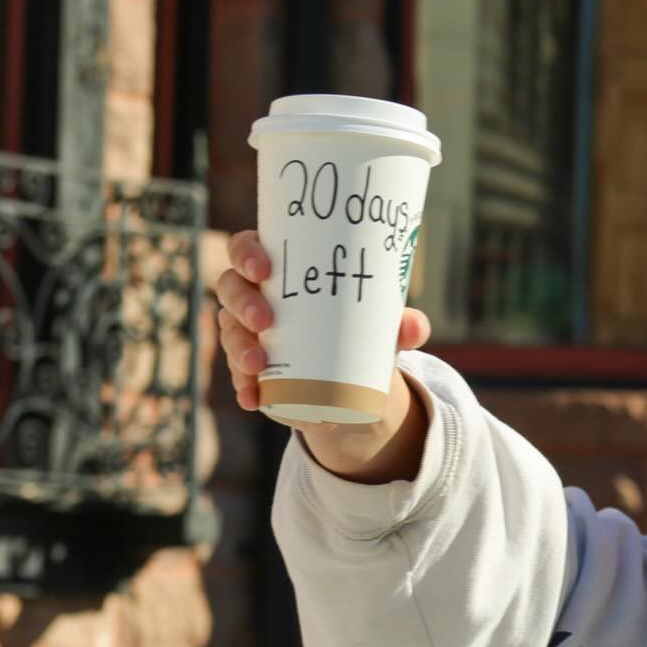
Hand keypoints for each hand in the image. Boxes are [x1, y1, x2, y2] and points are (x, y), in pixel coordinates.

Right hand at [214, 229, 432, 427]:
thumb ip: (399, 324)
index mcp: (277, 268)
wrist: (349, 374)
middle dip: (242, 303)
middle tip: (264, 320)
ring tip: (258, 364)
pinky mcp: (251, 368)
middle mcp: (253, 295)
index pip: (246, 248)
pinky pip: (239, 375)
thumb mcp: (376, 323)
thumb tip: (416, 327)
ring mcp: (246, 332)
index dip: (246, 253)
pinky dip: (245, 388)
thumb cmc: (355, 326)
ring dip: (238, 347)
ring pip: (231, 332)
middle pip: (231, 289)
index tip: (264, 269)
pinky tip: (253, 398)